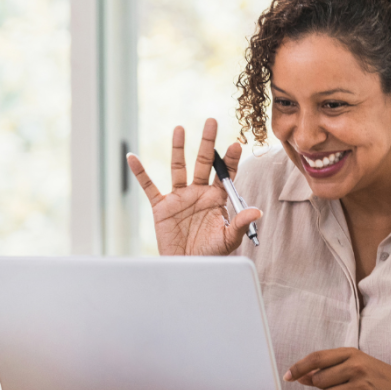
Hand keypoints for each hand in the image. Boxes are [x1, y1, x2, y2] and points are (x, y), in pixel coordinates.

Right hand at [127, 118, 260, 255]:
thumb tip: (257, 211)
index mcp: (217, 197)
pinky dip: (140, 173)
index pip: (225, 173)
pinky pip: (149, 187)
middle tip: (211, 121)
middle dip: (207, 142)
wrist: (187, 267)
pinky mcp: (162, 206)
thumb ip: (241, 223)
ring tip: (180, 128)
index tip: (236, 144)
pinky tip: (132, 158)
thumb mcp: (229, 239)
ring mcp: (180, 197)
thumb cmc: (211, 254)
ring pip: (178, 167)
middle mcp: (199, 192)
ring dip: (179, 148)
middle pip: (204, 162)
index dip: (230, 159)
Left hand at [284, 347, 390, 389]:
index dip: (298, 367)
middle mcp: (356, 368)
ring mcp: (361, 387)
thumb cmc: (382, 378)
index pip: (317, 358)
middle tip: (344, 387)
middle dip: (326, 388)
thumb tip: (302, 376)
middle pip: (319, 382)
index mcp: (353, 353)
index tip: (288, 376)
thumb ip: (330, 369)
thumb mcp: (358, 365)